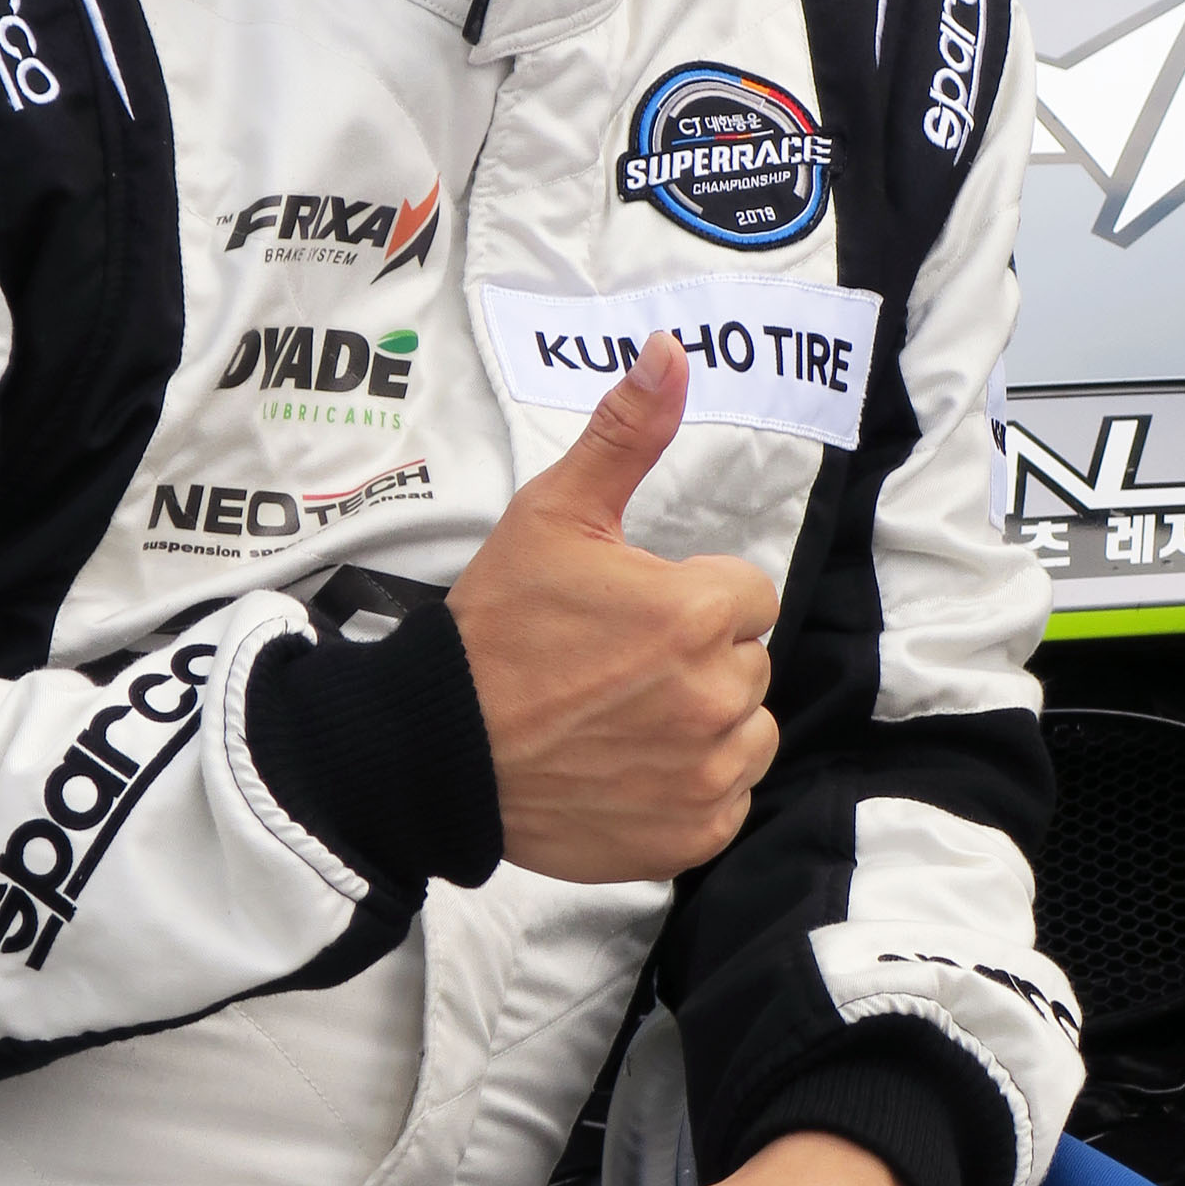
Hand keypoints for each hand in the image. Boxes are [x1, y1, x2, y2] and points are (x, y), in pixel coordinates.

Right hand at [446, 332, 777, 881]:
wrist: (436, 748)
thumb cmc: (495, 629)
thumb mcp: (552, 516)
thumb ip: (625, 434)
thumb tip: (672, 351)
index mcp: (698, 612)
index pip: (746, 596)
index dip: (690, 600)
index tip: (630, 616)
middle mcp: (716, 696)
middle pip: (747, 665)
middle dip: (697, 661)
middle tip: (615, 668)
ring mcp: (706, 773)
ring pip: (747, 734)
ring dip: (704, 726)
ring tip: (624, 718)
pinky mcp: (690, 834)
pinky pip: (728, 801)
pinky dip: (690, 789)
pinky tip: (629, 769)